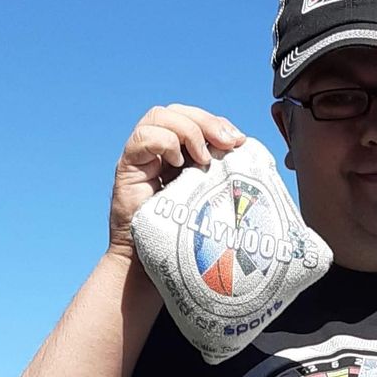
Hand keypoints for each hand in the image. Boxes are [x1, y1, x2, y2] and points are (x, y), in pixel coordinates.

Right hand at [108, 104, 245, 259]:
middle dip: (207, 121)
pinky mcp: (128, 168)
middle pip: (178, 111)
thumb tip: (248, 153)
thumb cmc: (186, 236)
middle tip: (228, 142)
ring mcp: (142, 157)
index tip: (240, 140)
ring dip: (188, 130)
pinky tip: (177, 163)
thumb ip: (224, 174)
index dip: (217, 122)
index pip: (196, 118)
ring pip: (159, 116)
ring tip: (202, 158)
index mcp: (181, 153)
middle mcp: (159, 150)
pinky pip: (141, 138)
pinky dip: (163, 141)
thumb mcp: (212, 199)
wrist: (152, 266)